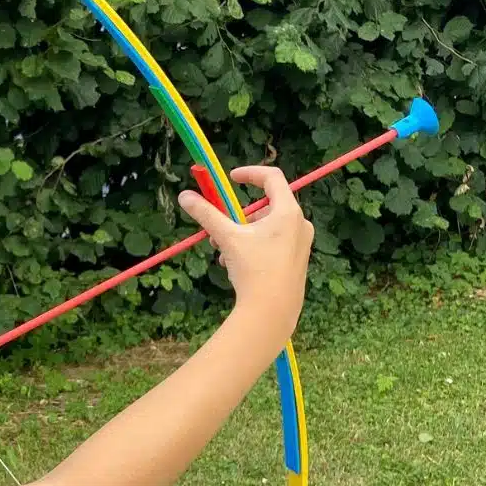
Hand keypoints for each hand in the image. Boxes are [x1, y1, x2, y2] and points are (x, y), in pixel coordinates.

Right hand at [178, 166, 313, 341]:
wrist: (273, 313)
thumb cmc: (254, 270)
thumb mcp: (227, 238)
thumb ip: (206, 214)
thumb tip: (184, 196)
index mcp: (288, 212)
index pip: (272, 177)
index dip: (250, 173)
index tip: (231, 179)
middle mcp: (299, 224)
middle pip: (265, 206)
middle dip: (236, 215)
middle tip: (218, 228)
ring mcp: (300, 244)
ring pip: (266, 228)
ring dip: (240, 234)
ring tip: (222, 253)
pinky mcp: (296, 261)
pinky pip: (272, 243)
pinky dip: (252, 247)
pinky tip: (236, 266)